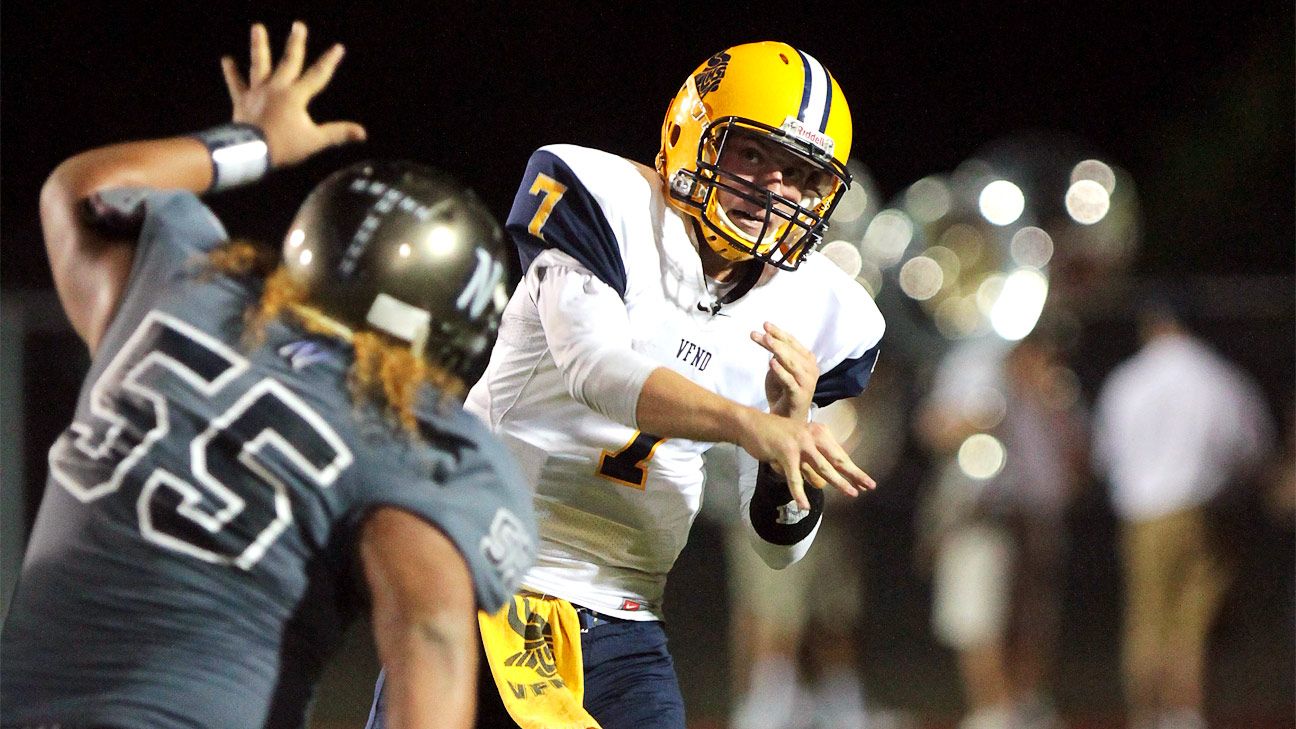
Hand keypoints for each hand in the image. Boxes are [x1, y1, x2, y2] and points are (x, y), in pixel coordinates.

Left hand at [221, 22, 365, 167]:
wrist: (250, 153)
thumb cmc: (283, 147)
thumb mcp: (314, 141)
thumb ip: (337, 134)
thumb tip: (362, 132)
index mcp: (295, 96)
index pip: (317, 75)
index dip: (329, 61)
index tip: (338, 47)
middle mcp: (276, 88)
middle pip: (288, 61)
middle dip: (296, 43)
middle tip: (298, 25)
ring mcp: (258, 92)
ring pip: (259, 64)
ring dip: (259, 45)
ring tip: (257, 27)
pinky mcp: (242, 100)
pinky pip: (236, 83)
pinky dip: (231, 72)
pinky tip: (226, 60)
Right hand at [737, 410, 875, 510]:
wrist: (751, 424)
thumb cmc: (775, 435)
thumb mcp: (799, 441)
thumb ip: (812, 456)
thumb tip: (825, 477)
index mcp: (818, 433)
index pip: (839, 454)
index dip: (853, 469)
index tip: (866, 481)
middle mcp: (812, 437)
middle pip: (837, 460)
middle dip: (854, 475)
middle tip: (868, 486)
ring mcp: (800, 444)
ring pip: (823, 468)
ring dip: (838, 483)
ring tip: (850, 494)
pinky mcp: (786, 452)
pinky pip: (795, 478)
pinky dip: (800, 493)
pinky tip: (804, 505)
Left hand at [752, 322, 817, 420]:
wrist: (786, 417)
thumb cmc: (782, 391)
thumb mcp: (777, 369)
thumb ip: (776, 355)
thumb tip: (767, 337)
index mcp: (807, 360)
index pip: (792, 342)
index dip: (779, 333)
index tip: (765, 325)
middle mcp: (810, 369)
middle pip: (792, 351)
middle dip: (776, 340)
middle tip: (763, 333)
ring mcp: (807, 383)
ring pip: (792, 364)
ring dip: (779, 351)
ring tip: (767, 341)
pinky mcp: (800, 395)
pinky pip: (790, 381)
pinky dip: (781, 372)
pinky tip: (771, 363)